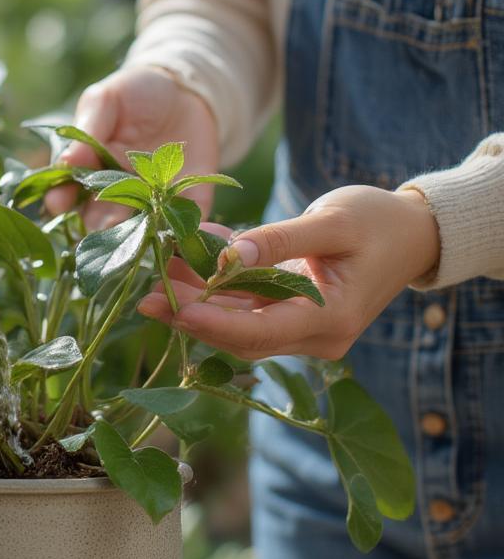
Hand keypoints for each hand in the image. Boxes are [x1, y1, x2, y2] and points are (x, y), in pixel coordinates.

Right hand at [44, 67, 218, 227]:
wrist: (187, 89)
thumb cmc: (137, 91)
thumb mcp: (107, 99)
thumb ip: (89, 128)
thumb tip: (65, 161)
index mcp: (93, 168)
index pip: (71, 190)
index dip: (62, 198)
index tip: (58, 202)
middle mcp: (119, 191)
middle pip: (102, 216)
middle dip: (98, 223)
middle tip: (99, 225)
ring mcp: (153, 198)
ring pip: (140, 224)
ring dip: (136, 231)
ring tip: (135, 231)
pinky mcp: (190, 199)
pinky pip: (189, 217)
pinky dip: (188, 227)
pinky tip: (184, 231)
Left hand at [137, 185, 440, 359]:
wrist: (414, 233)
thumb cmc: (378, 221)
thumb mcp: (331, 222)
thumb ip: (280, 240)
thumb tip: (230, 254)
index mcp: (330, 319)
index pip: (258, 333)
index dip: (210, 323)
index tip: (169, 307)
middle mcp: (316, 336)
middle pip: (240, 334)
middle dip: (190, 315)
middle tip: (143, 297)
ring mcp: (305, 330)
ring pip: (239, 323)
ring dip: (198, 301)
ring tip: (157, 275)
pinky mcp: (294, 316)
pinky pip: (248, 308)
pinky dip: (218, 288)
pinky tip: (189, 261)